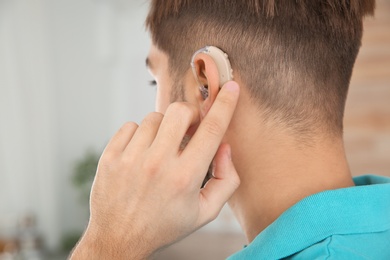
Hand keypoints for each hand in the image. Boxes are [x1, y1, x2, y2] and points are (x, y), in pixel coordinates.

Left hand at [70, 81, 239, 258]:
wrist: (119, 238)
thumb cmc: (166, 224)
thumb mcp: (205, 212)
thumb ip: (226, 179)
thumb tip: (224, 146)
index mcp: (185, 177)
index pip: (211, 130)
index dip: (225, 104)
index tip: (231, 87)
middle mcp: (157, 164)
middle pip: (180, 111)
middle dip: (190, 114)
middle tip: (188, 128)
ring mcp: (130, 159)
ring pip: (154, 117)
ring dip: (163, 129)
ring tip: (160, 150)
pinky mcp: (110, 156)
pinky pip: (130, 126)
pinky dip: (140, 135)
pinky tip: (141, 154)